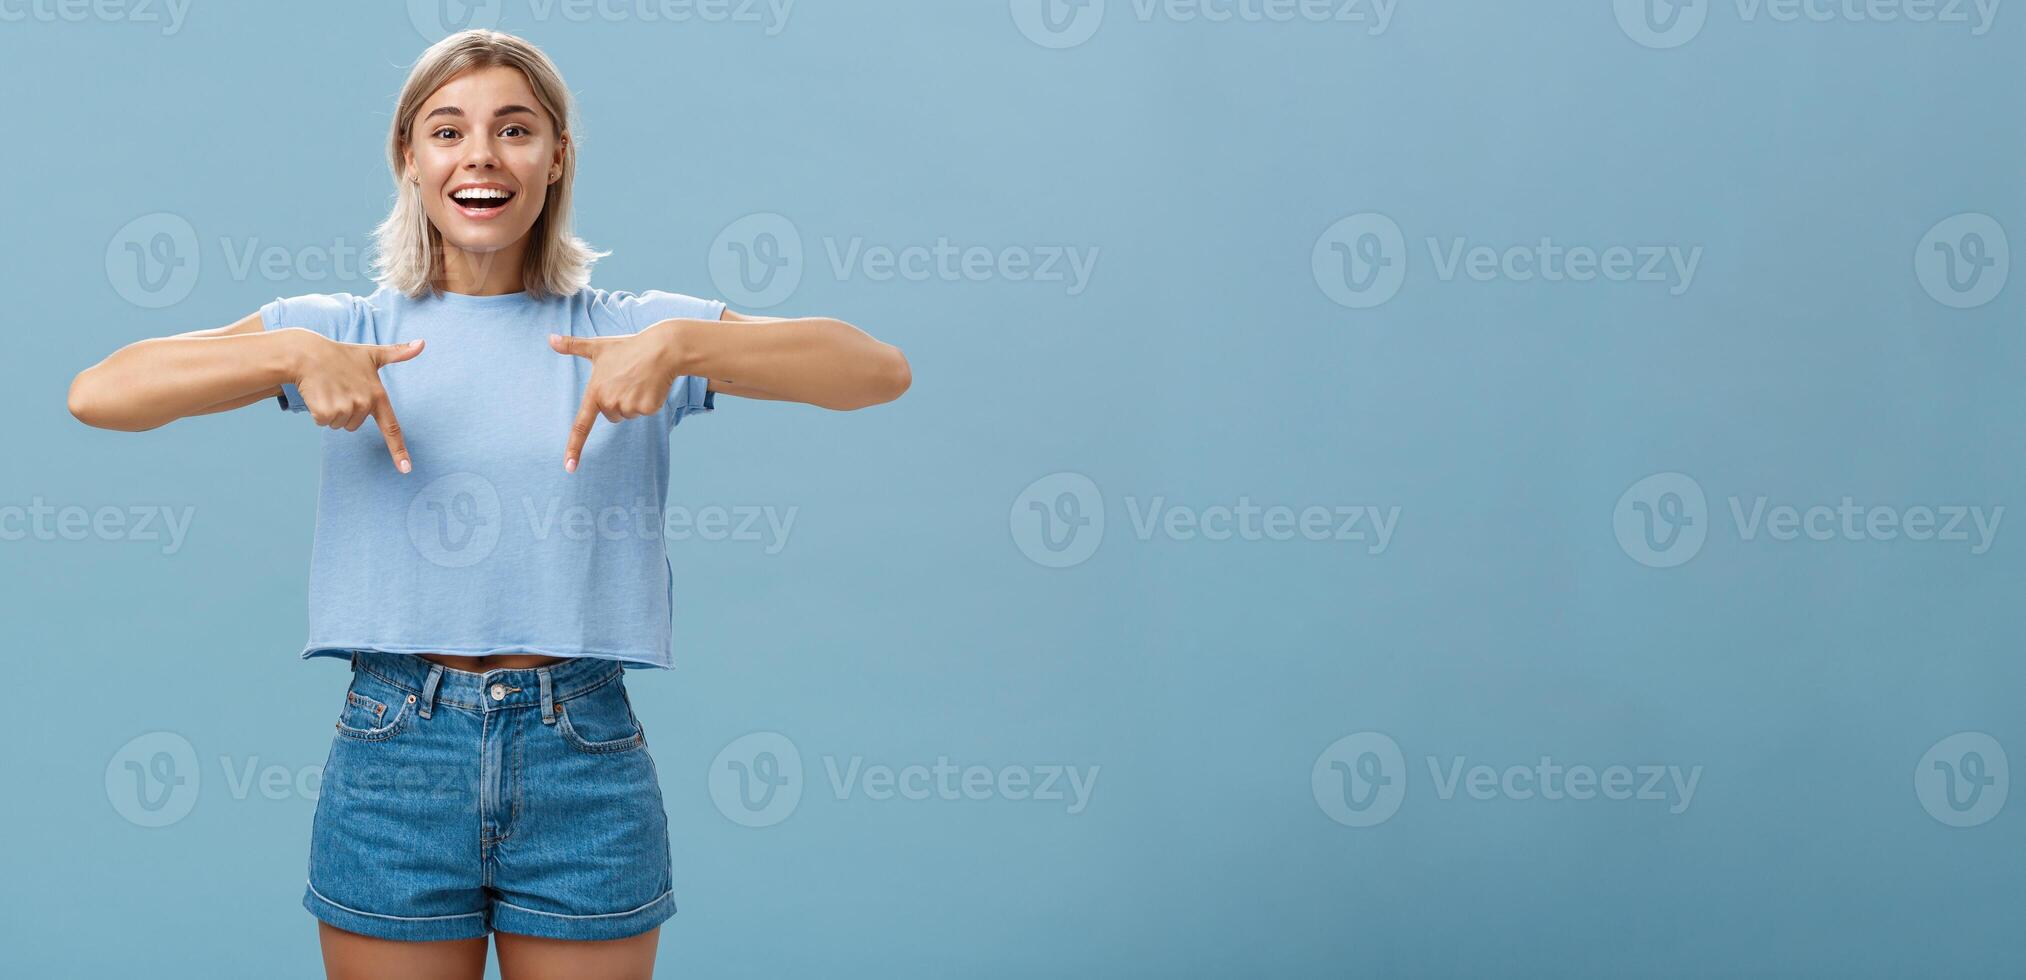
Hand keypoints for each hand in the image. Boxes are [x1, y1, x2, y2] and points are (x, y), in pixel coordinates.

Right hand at [286, 331, 423, 472]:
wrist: (307, 353)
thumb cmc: (341, 355)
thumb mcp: (371, 354)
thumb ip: (398, 353)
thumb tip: (422, 343)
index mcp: (377, 395)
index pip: (392, 428)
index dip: (399, 450)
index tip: (406, 470)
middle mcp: (363, 404)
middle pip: (354, 425)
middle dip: (345, 410)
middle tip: (339, 388)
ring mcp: (345, 408)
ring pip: (338, 425)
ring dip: (331, 410)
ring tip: (328, 388)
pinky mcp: (325, 412)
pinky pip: (323, 422)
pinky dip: (318, 411)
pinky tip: (317, 393)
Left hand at [550, 324, 682, 472]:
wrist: (662, 348)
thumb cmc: (628, 347)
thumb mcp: (599, 346)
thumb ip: (572, 345)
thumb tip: (549, 338)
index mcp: (595, 392)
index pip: (580, 426)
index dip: (574, 448)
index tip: (569, 468)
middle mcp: (610, 402)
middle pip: (612, 416)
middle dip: (619, 401)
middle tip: (627, 379)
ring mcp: (629, 406)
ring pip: (629, 415)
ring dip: (635, 400)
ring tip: (640, 379)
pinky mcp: (648, 409)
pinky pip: (645, 412)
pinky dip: (649, 401)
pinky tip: (651, 384)